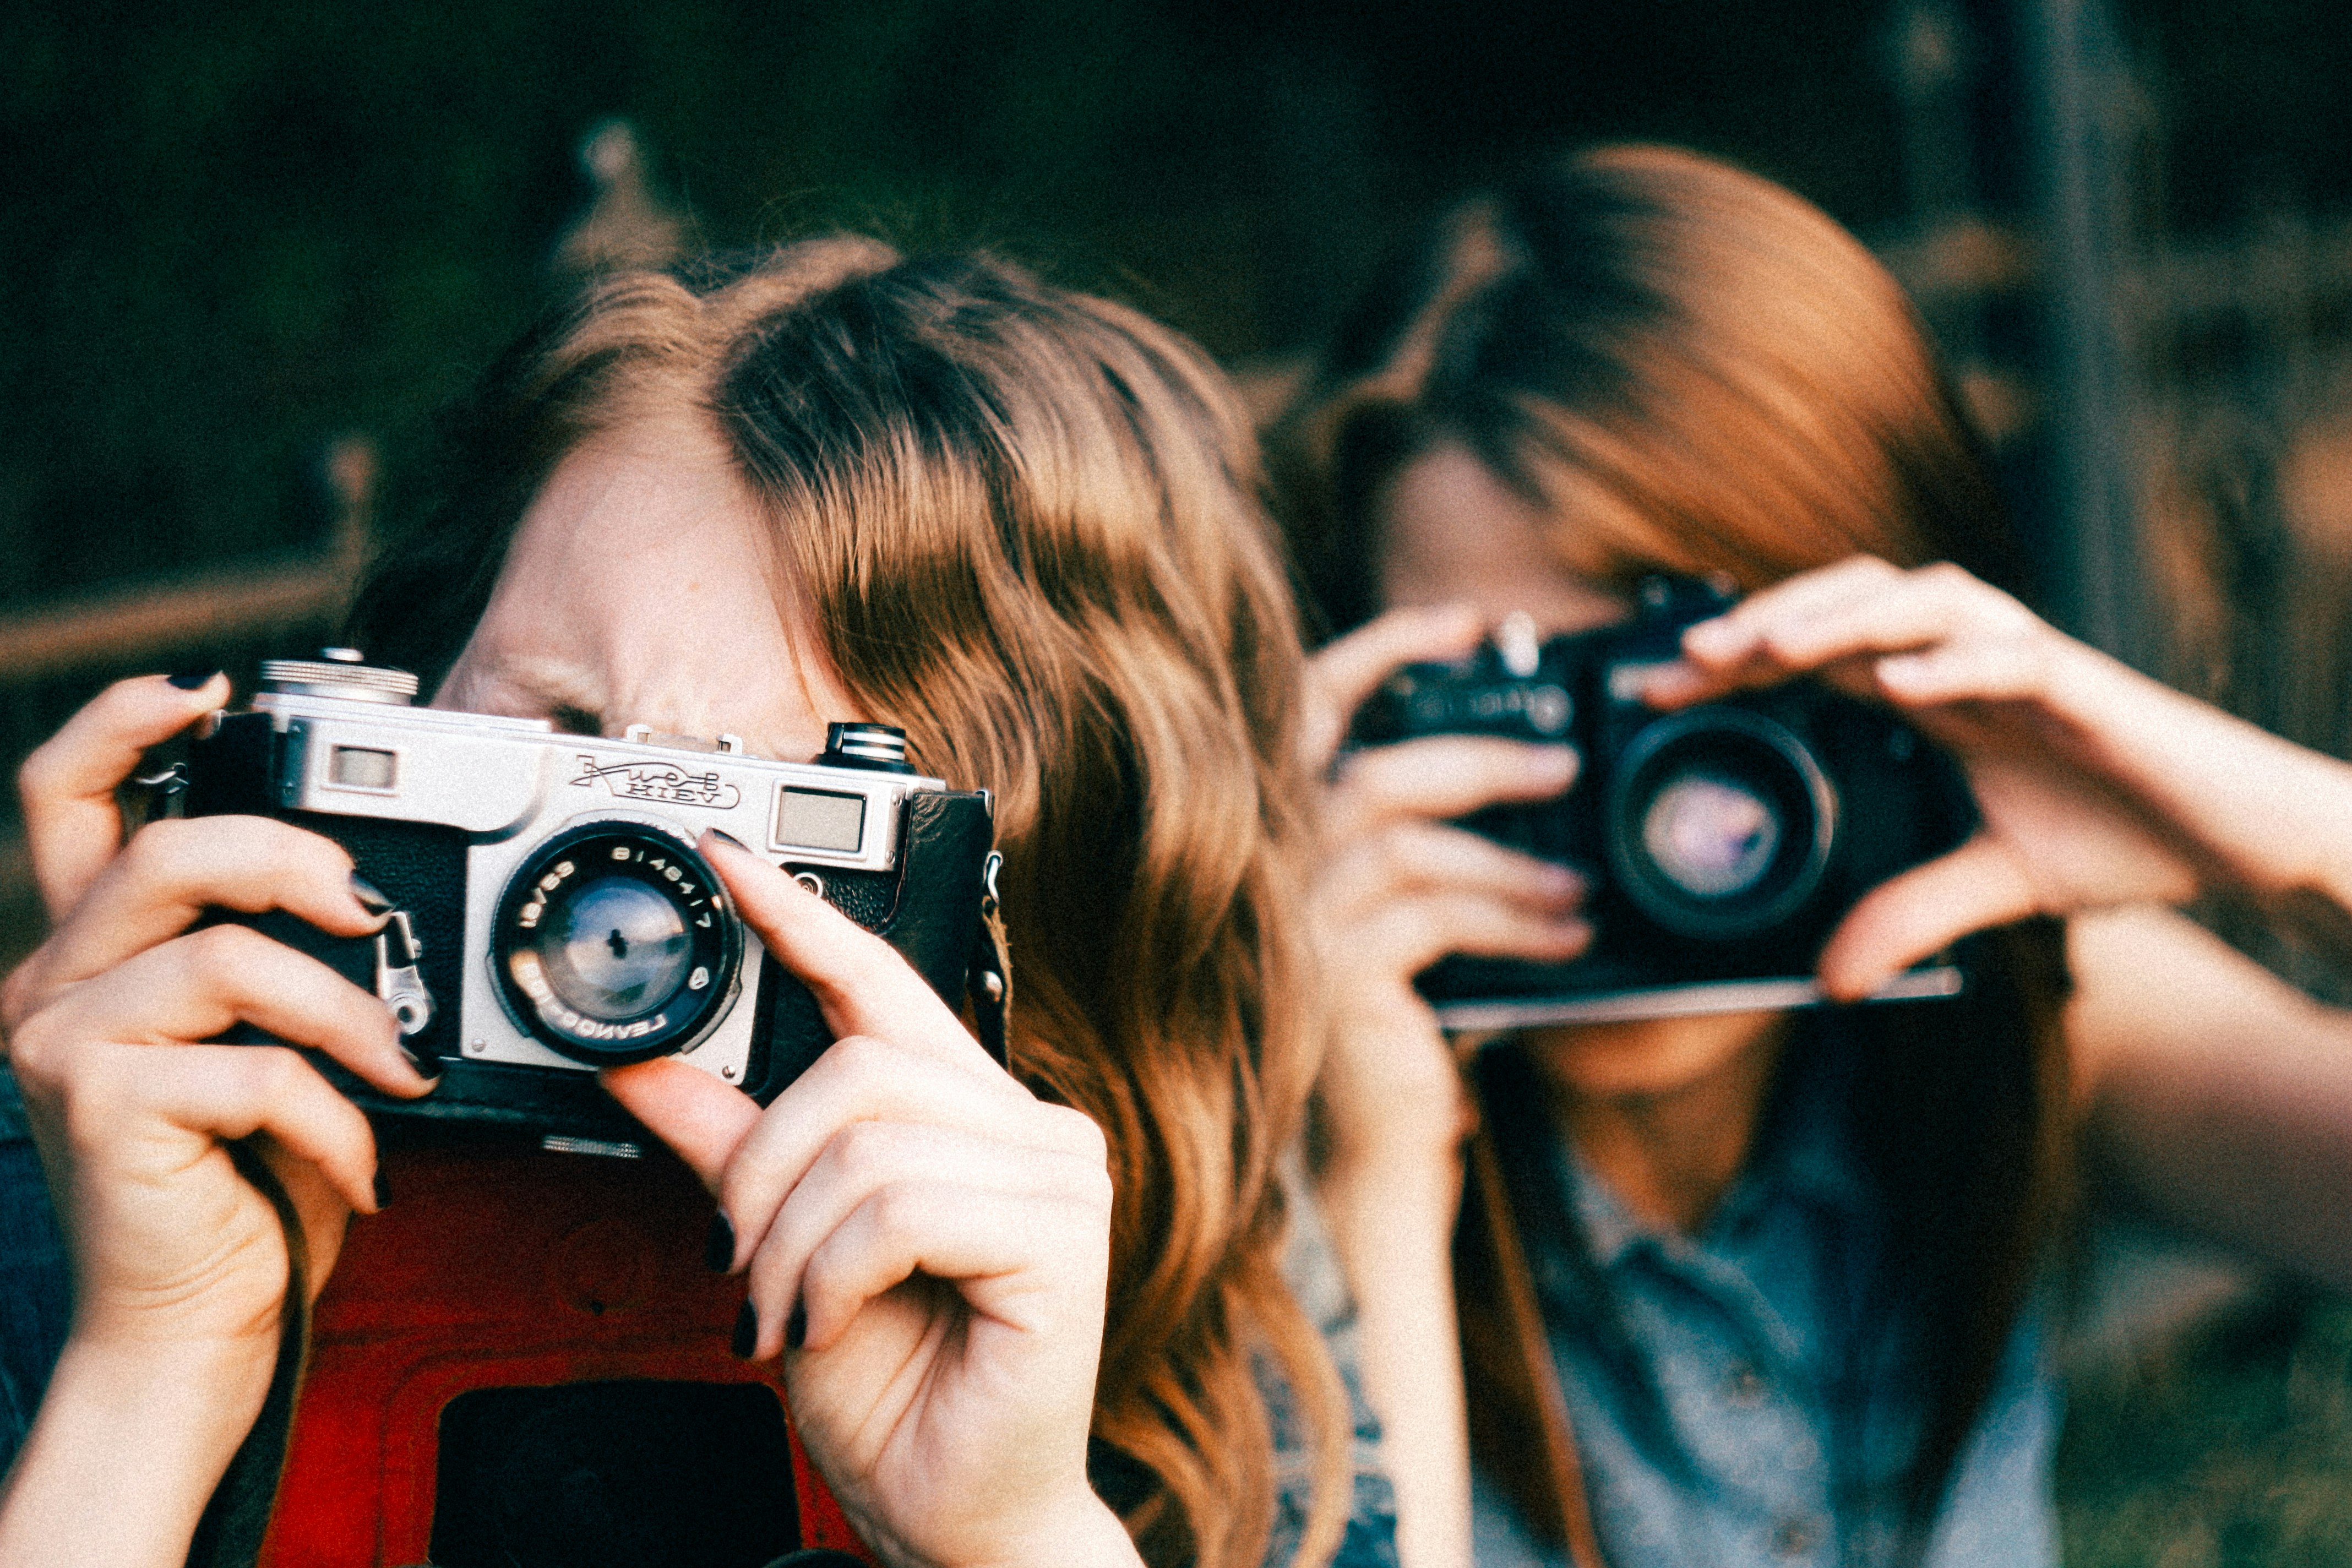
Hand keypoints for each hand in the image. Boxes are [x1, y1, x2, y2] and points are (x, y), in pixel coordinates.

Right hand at [0, 678, 433, 1566]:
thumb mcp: (268, 1046)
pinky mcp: (103, 1111)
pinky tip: (362, 1162)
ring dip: (344, 1016)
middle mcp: (54, 985)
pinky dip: (337, 1116)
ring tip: (398, 1073)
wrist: (196, 1329)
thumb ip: (280, 962)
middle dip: (288, 860)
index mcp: (92, 952)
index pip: (66, 795)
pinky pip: (253, 1070)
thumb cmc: (246, 1186)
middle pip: (160, 853)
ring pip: (224, 959)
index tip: (210, 693)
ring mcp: (65, 1046)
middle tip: (371, 913)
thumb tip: (370, 891)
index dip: (124, 721)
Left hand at [601, 833, 1135, 1567]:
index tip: (726, 859)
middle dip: (762, 1168)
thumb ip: (729, 1149)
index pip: (883, 984)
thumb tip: (642, 1060)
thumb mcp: (777, 1252)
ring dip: (787, 1242)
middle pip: (859, 1067)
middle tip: (731, 1266)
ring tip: (781, 1315)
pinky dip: (833, 1275)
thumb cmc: (891, 1387)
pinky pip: (903, 1210)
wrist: (953, 1513)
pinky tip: (831, 1325)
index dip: (803, 920)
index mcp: (968, 1114)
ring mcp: (1058, 1177)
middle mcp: (1029, 1126)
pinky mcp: (1062, 1239)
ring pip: (869, 1142)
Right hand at [1301, 606, 1589, 1167]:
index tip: (1466, 623)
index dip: (1382, 651)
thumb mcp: (1407, 920)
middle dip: (1481, 760)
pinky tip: (1565, 935)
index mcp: (1284, 836)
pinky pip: (1437, 917)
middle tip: (1564, 764)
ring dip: (1512, 860)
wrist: (1371, 1159)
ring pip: (1412, 847)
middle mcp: (1273, 869)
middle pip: (1376, 774)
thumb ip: (1424, 848)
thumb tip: (1527, 775)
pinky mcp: (1337, 976)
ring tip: (1581, 886)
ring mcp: (1297, 923)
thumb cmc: (1397, 1030)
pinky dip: (1513, 919)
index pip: (1309, 710)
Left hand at [1640, 556, 2345, 993]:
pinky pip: (2013, 656)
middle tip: (1690, 660)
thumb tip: (1834, 980)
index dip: (1740, 663)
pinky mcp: (2088, 688)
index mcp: (1938, 692)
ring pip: (1922, 602)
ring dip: (1842, 618)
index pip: (1820, 655)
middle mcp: (1971, 661)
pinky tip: (1897, 680)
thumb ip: (1908, 915)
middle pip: (1852, 604)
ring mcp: (2030, 663)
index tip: (1660, 691)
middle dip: (1767, 622)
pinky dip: (1952, 661)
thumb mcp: (1995, 887)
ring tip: (1770, 648)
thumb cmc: (2127, 837)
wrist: (2241, 839)